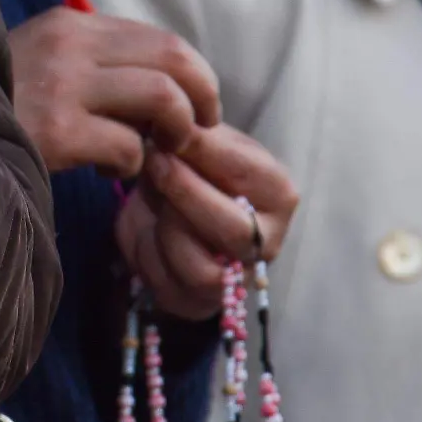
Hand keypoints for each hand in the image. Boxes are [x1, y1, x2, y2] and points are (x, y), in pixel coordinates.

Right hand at [10, 8, 220, 176]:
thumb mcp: (42, 62)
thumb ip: (95, 62)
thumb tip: (167, 85)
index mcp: (69, 25)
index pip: (160, 38)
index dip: (196, 75)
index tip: (200, 105)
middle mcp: (68, 47)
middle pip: (173, 60)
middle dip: (200, 100)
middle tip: (197, 131)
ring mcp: (61, 88)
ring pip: (161, 99)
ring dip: (173, 133)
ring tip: (155, 152)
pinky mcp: (55, 133)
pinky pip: (127, 147)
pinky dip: (132, 166)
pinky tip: (110, 171)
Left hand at [115, 125, 297, 319]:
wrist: (162, 213)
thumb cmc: (189, 170)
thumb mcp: (197, 145)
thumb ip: (192, 137)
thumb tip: (173, 120)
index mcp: (277, 194)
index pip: (251, 177)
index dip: (205, 152)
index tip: (170, 131)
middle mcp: (266, 241)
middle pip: (233, 230)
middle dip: (185, 193)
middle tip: (153, 161)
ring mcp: (233, 278)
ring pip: (200, 267)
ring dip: (165, 227)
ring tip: (150, 195)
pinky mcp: (195, 300)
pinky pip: (167, 284)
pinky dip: (147, 252)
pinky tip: (144, 225)